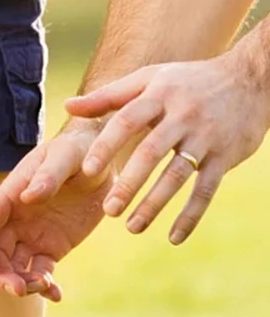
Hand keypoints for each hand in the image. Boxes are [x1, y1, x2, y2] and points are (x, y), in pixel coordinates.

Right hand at [0, 120, 111, 300]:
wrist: (102, 161)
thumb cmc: (77, 151)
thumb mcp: (65, 156)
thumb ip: (47, 175)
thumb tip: (25, 197)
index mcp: (11, 193)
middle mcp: (16, 217)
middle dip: (0, 272)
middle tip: (18, 289)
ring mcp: (32, 234)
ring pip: (15, 265)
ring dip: (21, 283)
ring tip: (44, 287)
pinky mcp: (52, 247)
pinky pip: (41, 272)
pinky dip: (44, 287)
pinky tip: (56, 294)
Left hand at [67, 49, 269, 244]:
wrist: (248, 80)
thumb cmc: (187, 81)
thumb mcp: (149, 79)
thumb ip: (109, 96)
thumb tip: (67, 107)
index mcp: (158, 95)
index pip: (126, 121)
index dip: (106, 145)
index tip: (87, 171)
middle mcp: (181, 116)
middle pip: (150, 152)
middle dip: (128, 183)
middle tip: (109, 210)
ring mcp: (205, 137)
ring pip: (177, 175)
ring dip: (154, 204)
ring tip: (132, 226)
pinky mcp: (225, 157)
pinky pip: (206, 190)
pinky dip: (191, 215)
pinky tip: (174, 237)